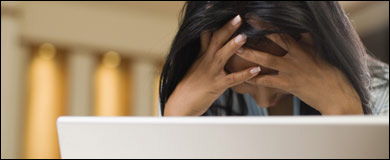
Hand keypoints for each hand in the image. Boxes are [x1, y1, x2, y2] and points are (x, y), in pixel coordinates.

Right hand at [164, 15, 260, 115]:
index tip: (216, 10)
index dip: (214, 22)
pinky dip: (245, 74)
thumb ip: (204, 54)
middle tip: (238, 17)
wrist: (181, 104)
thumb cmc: (189, 87)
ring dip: (233, 46)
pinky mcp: (216, 86)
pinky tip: (256, 70)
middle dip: (227, 28)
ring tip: (244, 36)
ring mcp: (211, 73)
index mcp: (202, 55)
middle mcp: (206, 61)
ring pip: (222, 56)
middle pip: (216, 40)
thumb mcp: (195, 66)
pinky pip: (232, 79)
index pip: (207, 34)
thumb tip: (209, 44)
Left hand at [236, 33, 362, 114]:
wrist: (337, 96)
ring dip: (251, 54)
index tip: (258, 15)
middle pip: (276, 39)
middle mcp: (298, 56)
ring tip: (237, 49)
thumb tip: (300, 29)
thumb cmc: (331, 74)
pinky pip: (268, 81)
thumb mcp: (321, 52)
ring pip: (268, 60)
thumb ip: (308, 40)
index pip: (286, 30)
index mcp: (306, 46)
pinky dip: (255, 79)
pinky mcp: (289, 84)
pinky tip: (244, 76)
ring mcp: (293, 70)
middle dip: (260, 30)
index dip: (271, 22)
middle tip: (246, 23)